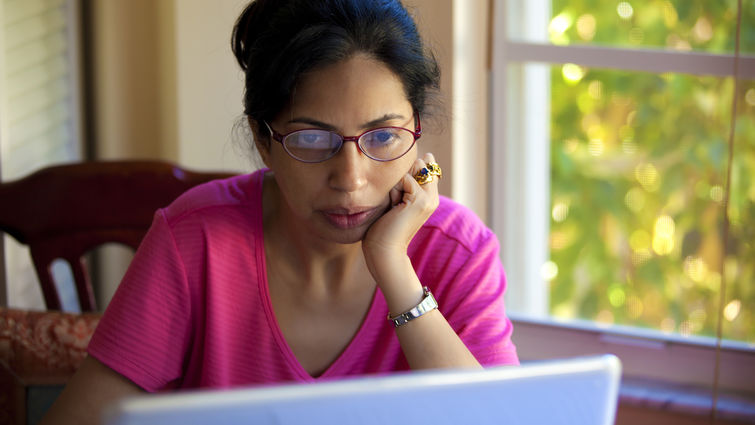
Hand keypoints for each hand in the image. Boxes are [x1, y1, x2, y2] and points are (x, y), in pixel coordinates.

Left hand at [362, 152, 439, 278]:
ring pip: (411, 171)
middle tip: (394, 203)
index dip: (405, 175)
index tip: (397, 199)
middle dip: (400, 178)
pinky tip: (393, 208)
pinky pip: (405, 179)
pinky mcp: (422, 201)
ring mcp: (429, 199)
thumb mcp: (395, 200)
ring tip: (393, 206)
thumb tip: (416, 160)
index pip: (422, 166)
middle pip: (418, 165)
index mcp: (429, 195)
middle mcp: (432, 196)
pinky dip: (393, 191)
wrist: (385, 250)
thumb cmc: (383, 228)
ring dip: (396, 185)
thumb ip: (404, 183)